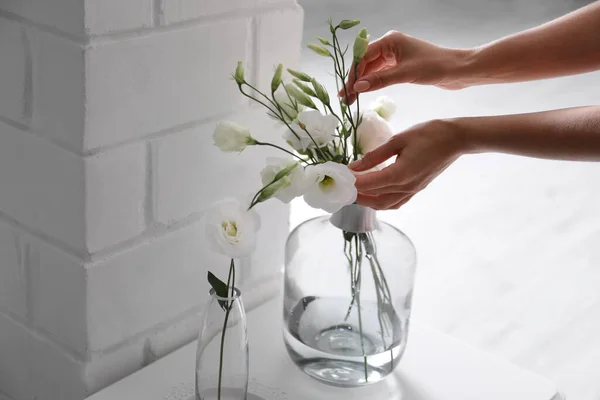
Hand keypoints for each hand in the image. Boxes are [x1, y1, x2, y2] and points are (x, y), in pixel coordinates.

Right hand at [339, 31, 471, 104]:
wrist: (458, 70)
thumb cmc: (435, 67)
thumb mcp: (405, 74)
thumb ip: (380, 80)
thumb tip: (357, 87)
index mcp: (390, 40)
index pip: (363, 57)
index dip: (353, 75)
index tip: (346, 91)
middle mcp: (390, 45)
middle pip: (365, 63)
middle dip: (355, 80)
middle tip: (345, 99)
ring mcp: (395, 55)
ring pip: (372, 70)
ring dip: (362, 83)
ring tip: (352, 99)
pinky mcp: (401, 66)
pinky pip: (381, 73)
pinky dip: (373, 83)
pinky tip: (366, 92)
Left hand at [349, 120, 464, 209]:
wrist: (456, 138)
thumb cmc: (429, 134)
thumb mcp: (398, 140)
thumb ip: (375, 155)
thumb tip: (354, 166)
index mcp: (399, 175)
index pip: (368, 185)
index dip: (351, 183)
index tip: (338, 178)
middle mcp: (406, 187)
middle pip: (375, 201)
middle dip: (357, 197)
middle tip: (343, 188)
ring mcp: (413, 190)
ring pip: (386, 205)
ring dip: (369, 202)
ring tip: (356, 192)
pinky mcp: (417, 188)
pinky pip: (396, 202)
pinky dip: (382, 201)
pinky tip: (375, 192)